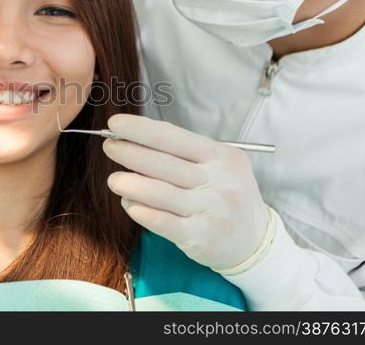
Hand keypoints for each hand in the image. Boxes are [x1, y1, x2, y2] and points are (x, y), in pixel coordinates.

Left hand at [103, 114, 268, 270]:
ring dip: (129, 183)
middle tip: (109, 146)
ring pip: (160, 192)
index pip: (174, 137)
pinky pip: (163, 222)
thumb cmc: (225, 195)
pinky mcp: (202, 236)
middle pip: (163, 163)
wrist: (255, 241)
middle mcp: (218, 181)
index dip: (141, 129)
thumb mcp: (217, 166)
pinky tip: (129, 204)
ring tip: (113, 180)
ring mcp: (211, 209)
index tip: (115, 124)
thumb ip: (182, 154)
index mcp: (220, 156)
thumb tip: (134, 140)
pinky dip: (141, 211)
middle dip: (129, 152)